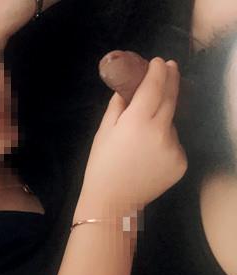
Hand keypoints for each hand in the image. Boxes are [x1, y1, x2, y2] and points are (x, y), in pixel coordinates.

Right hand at [79, 57, 187, 213]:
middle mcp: (160, 131)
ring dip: (162, 121)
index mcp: (136, 122)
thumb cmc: (101, 167)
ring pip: (170, 123)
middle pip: (171, 97)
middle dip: (170, 80)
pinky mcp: (181, 162)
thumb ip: (117, 107)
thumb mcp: (103, 133)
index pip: (154, 87)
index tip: (159, 61)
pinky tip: (149, 157)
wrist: (112, 203)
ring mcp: (174, 147)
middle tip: (170, 68)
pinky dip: (165, 143)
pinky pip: (174, 144)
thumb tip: (127, 90)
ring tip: (141, 138)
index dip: (158, 71)